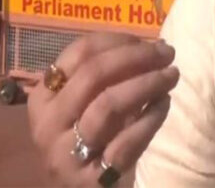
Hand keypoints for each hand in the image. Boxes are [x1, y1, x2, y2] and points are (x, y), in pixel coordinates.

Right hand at [28, 33, 178, 185]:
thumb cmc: (90, 136)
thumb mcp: (88, 102)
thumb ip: (111, 73)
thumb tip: (156, 45)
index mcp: (43, 97)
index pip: (79, 52)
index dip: (119, 40)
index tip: (149, 41)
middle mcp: (47, 124)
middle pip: (94, 74)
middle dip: (137, 57)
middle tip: (167, 54)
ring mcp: (65, 154)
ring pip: (108, 105)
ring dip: (147, 83)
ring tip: (171, 76)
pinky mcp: (89, 180)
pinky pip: (126, 142)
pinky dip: (151, 118)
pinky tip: (164, 104)